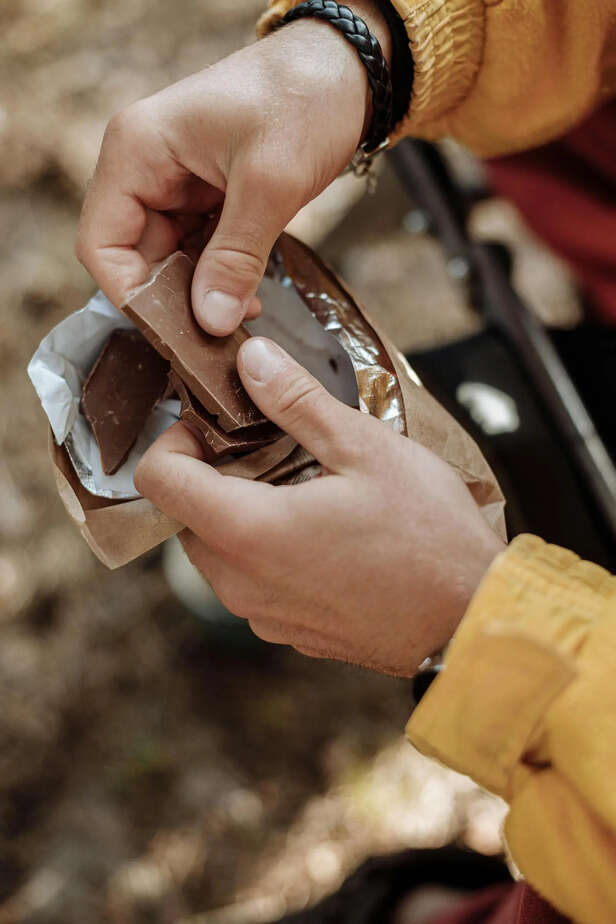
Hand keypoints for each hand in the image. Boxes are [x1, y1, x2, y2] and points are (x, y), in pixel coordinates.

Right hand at [76, 2, 390, 335]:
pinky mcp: (207, 195)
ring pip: (170, 260)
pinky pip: (200, 249)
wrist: (346, 70)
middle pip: (136, 258)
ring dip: (200, 293)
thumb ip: (236, 257)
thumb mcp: (269, 185)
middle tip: (217, 338)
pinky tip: (248, 297)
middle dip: (175, 300)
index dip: (130, 294)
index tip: (173, 331)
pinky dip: (220, 276)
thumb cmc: (303, 100)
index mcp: (138, 151)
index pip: (101, 243)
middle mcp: (146, 167)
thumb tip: (211, 321)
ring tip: (240, 319)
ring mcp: (176, 182)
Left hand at [135, 339, 504, 675]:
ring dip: (241, 511)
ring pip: (218, 549)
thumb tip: (250, 361)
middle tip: (271, 448)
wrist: (471, 620)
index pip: (159, 479)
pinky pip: (252, 580)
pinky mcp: (288, 631)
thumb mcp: (365, 448)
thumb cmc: (428, 535)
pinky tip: (322, 531)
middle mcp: (241, 583)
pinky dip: (266, 549)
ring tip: (304, 487)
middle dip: (214, 474)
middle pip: (187, 514)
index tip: (215, 424)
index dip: (175, 439)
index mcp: (247, 531)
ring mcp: (262, 614)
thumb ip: (296, 402)